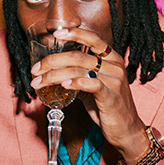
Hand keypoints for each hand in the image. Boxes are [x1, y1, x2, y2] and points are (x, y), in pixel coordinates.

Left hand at [30, 27, 148, 164]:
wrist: (127, 130)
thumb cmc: (110, 108)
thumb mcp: (95, 88)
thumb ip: (80, 77)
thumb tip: (56, 73)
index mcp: (113, 59)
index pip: (93, 38)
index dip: (74, 33)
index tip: (56, 34)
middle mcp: (115, 66)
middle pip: (78, 55)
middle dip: (52, 61)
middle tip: (36, 69)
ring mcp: (114, 80)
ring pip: (78, 70)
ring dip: (54, 76)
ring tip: (39, 82)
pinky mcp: (110, 95)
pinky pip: (90, 84)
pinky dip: (75, 83)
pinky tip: (63, 86)